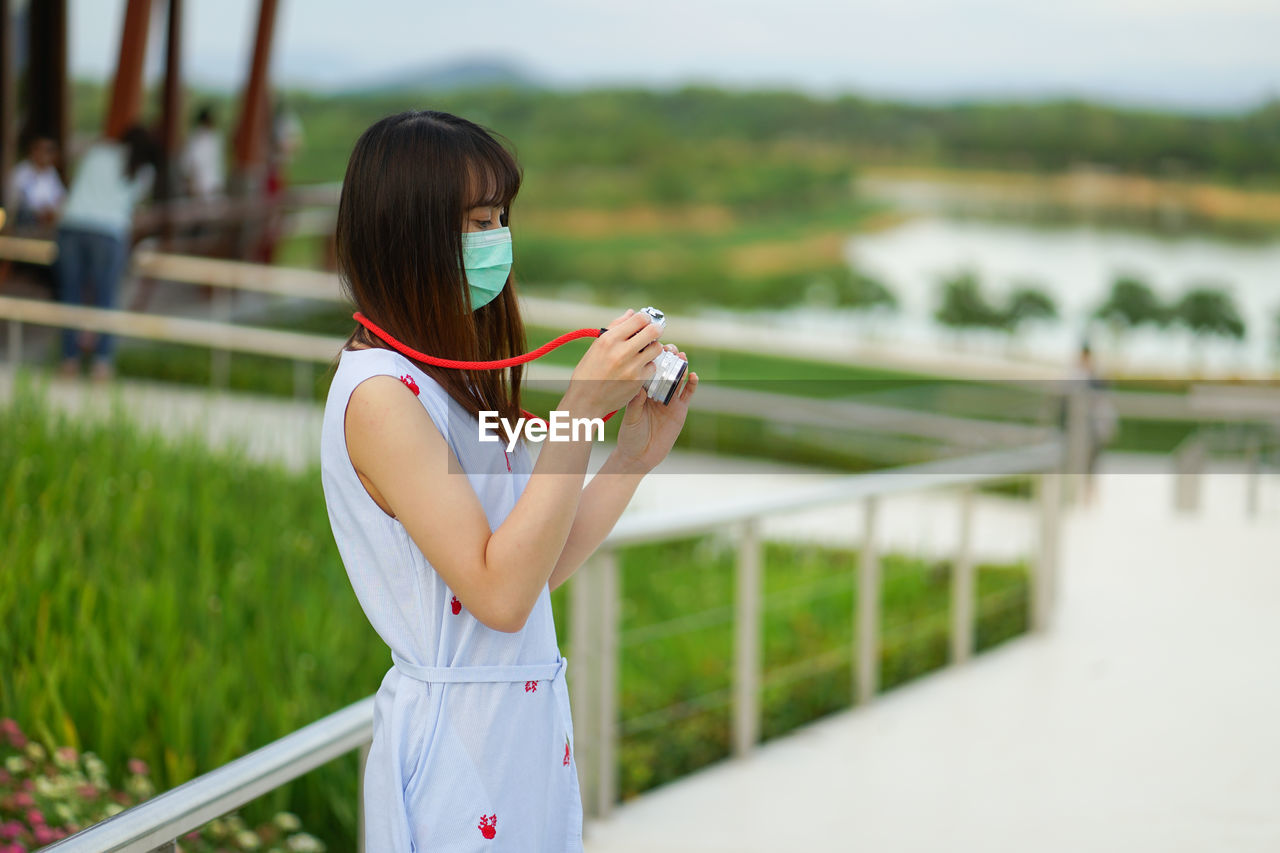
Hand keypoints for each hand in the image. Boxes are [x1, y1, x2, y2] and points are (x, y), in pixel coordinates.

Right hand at [562, 309, 664, 419]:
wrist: (586, 400)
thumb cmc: (589, 371)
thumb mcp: (597, 346)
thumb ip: (615, 327)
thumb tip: (632, 313)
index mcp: (609, 339)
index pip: (639, 319)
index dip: (646, 318)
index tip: (646, 321)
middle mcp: (621, 351)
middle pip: (653, 331)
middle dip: (656, 329)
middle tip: (654, 332)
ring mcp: (631, 367)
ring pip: (657, 348)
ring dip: (654, 347)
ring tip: (647, 350)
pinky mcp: (638, 381)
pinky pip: (653, 366)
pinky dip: (649, 365)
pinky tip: (640, 367)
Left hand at [613, 344, 698, 473]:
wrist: (640, 456)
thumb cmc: (630, 436)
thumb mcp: (630, 419)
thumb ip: (635, 404)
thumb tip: (640, 389)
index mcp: (642, 390)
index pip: (648, 369)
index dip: (651, 358)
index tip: (652, 347)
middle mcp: (656, 392)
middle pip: (664, 370)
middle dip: (668, 358)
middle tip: (670, 348)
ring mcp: (669, 400)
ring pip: (677, 378)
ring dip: (680, 366)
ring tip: (681, 356)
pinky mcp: (680, 410)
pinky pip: (687, 394)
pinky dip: (692, 384)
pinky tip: (693, 375)